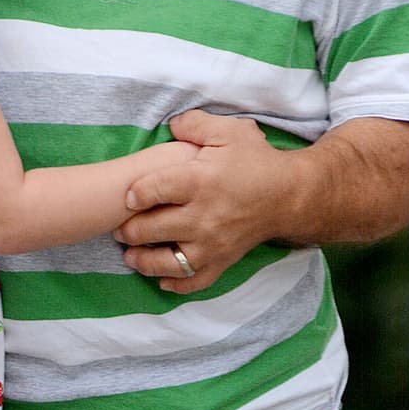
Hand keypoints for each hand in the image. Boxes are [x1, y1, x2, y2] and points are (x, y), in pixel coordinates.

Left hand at [115, 113, 293, 292]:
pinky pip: (194, 282)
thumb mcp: (229, 132)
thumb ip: (195, 125)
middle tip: (119, 227)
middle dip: (129, 230)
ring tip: (129, 256)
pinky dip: (174, 284)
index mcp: (200, 181)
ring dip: (142, 261)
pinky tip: (160, 278)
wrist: (289, 196)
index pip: (153, 190)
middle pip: (152, 229)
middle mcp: (203, 217)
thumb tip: (170, 125)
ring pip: (167, 262)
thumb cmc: (256, 161)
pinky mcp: (222, 261)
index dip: (134, 194)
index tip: (127, 196)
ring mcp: (212, 244)